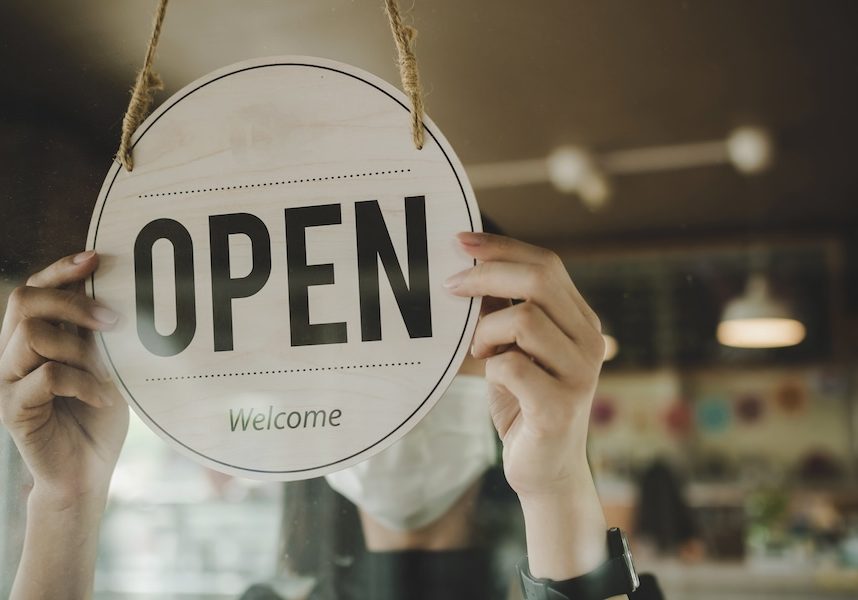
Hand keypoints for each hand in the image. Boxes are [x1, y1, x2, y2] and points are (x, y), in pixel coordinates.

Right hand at [0, 251, 127, 504]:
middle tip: (114, 320)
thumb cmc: (98, 415)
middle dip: (73, 301)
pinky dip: (84, 382)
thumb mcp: (104, 364)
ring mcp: (9, 382)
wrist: (86, 472)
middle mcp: (11, 355)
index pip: (32, 289)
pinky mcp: (15, 409)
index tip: (96, 258)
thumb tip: (118, 288)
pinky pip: (47, 376)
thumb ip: (97, 332)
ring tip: (107, 372)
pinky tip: (103, 397)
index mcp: (32, 339)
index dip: (59, 268)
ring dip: (79, 348)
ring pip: (32, 336)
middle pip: (23, 301)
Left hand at [445, 232, 607, 578]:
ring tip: (480, 351)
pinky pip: (510, 364)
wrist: (546, 470)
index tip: (460, 241)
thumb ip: (504, 309)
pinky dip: (490, 366)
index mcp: (581, 320)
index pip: (547, 264)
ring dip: (485, 330)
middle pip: (539, 280)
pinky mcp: (559, 407)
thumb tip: (468, 264)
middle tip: (450, 287)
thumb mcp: (514, 348)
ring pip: (523, 319)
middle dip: (485, 274)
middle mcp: (590, 341)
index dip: (501, 247)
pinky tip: (493, 379)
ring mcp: (580, 374)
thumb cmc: (524, 403)